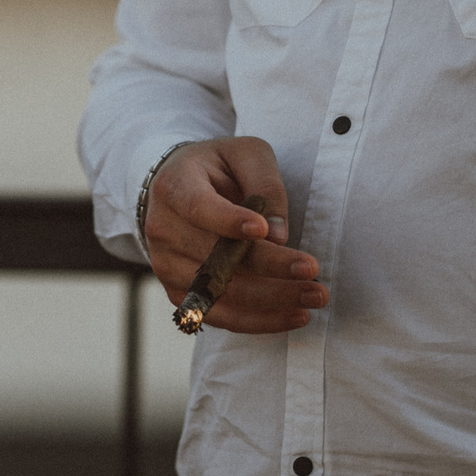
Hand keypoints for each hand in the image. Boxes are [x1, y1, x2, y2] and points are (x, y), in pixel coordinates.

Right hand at [143, 137, 328, 333]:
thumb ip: (265, 183)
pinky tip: (293, 315)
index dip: (228, 221)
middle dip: (270, 266)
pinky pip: (219, 315)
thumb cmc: (218, 168)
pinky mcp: (179, 292)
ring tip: (314, 297)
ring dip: (271, 300)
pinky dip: (258, 320)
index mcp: (174, 186)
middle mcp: (162, 228)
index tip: (264, 230)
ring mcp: (166, 265)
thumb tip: (277, 237)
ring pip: (220, 292)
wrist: (177, 191)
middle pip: (216, 256)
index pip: (199, 207)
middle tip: (314, 272)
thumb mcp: (246, 154)